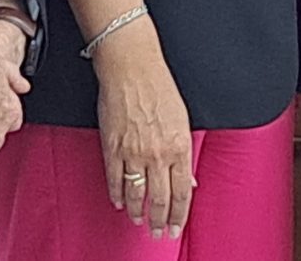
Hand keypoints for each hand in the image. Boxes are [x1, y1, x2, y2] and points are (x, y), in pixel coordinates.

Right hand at [94, 19, 194, 236]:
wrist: (132, 67)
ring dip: (138, 212)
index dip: (179, 215)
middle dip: (160, 221)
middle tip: (158, 233)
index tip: (176, 228)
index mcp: (179, 146)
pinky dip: (117, 195)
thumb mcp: (182, 120)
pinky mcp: (112, 147)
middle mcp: (157, 153)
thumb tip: (188, 179)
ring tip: (140, 221)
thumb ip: (184, 152)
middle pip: (160, 199)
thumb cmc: (159, 87)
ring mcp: (133, 152)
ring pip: (136, 194)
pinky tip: (119, 202)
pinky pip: (114, 179)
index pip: (182, 193)